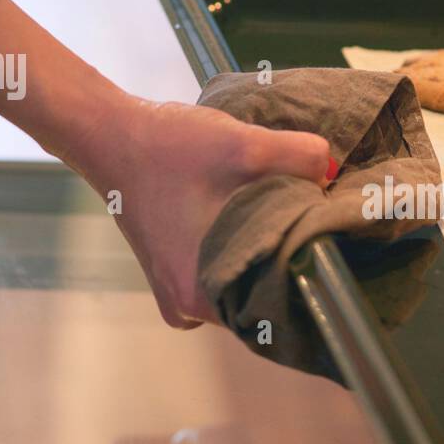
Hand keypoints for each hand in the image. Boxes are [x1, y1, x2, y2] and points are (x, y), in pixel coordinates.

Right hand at [0, 0, 330, 327]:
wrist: (113, 133)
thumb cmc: (169, 147)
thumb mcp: (243, 144)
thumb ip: (297, 158)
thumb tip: (331, 174)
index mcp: (203, 295)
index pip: (279, 305)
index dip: (307, 270)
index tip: (326, 238)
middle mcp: (190, 309)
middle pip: (262, 298)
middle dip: (289, 262)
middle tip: (312, 222)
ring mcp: (178, 296)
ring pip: (244, 284)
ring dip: (265, 254)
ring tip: (285, 216)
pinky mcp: (173, 274)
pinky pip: (224, 273)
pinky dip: (240, 251)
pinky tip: (254, 220)